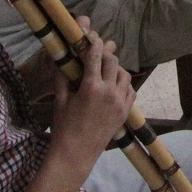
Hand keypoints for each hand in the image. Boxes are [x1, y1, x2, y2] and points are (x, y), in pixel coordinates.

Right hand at [48, 16, 133, 169]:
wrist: (76, 154)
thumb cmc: (64, 127)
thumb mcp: (60, 100)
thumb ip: (63, 77)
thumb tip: (63, 59)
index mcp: (91, 87)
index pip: (96, 56)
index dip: (95, 44)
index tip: (94, 38)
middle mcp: (109, 92)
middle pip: (113, 62)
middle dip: (106, 54)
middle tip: (99, 53)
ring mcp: (120, 102)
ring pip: (125, 74)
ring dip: (116, 68)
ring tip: (106, 70)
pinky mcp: (125, 112)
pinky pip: (130, 90)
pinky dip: (124, 84)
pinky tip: (114, 85)